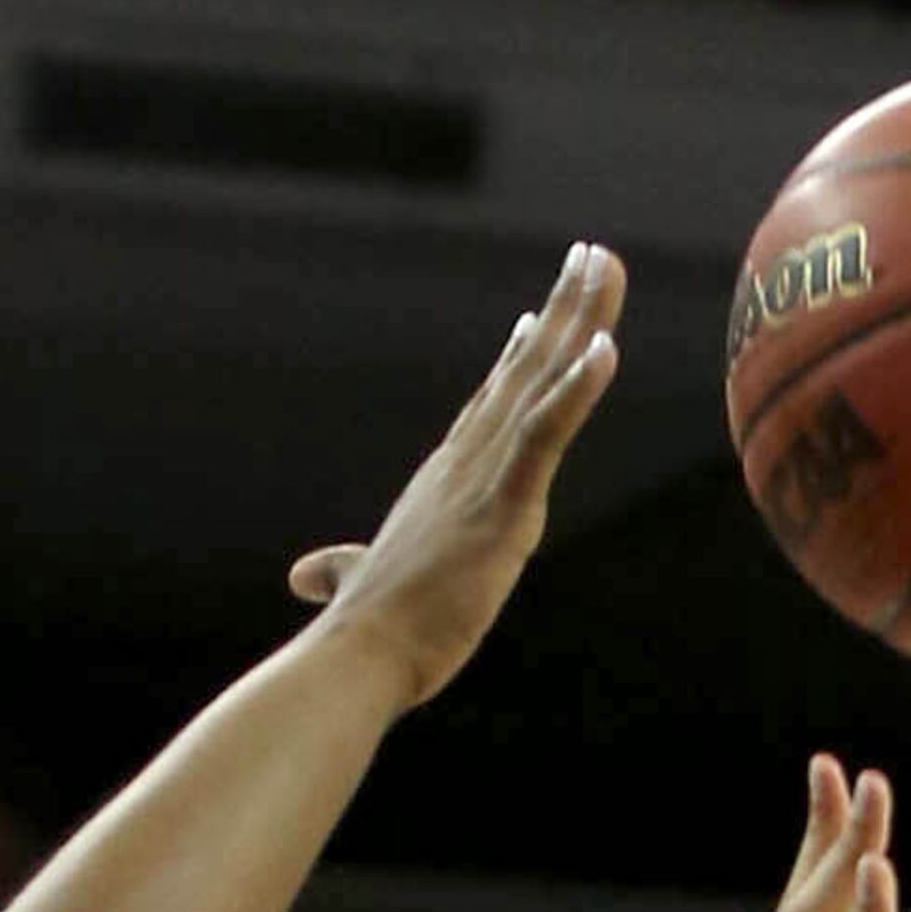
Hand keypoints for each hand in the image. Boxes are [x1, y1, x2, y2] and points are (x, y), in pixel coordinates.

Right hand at [285, 245, 624, 706]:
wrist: (357, 656)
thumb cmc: (364, 630)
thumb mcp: (360, 585)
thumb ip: (341, 571)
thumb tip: (305, 577)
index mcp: (445, 481)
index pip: (490, 406)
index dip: (519, 357)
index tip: (542, 314)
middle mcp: (465, 464)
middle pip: (524, 373)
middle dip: (563, 311)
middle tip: (593, 255)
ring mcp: (483, 480)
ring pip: (541, 385)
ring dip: (579, 322)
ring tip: (605, 266)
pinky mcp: (502, 508)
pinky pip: (545, 437)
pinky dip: (575, 391)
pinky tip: (605, 349)